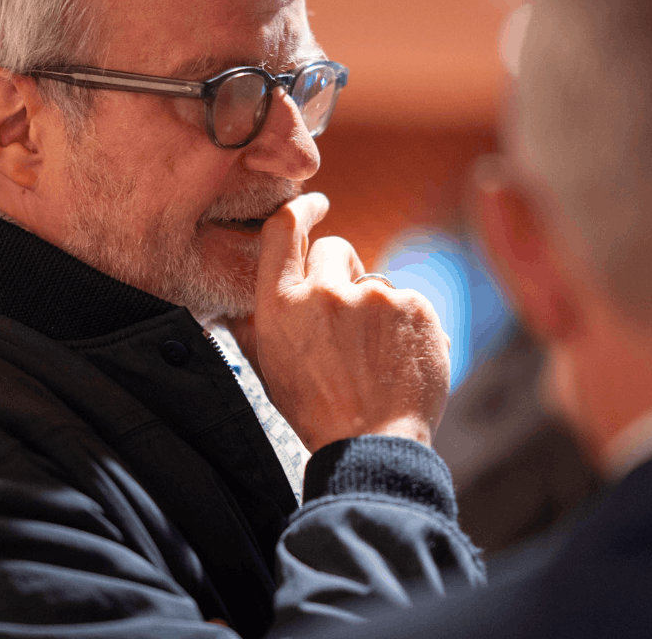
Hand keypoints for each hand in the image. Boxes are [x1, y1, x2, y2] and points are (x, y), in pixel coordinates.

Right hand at [229, 193, 451, 452]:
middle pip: (335, 248)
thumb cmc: (316, 411)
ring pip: (374, 281)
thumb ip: (252, 325)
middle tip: (346, 316)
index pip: (283, 230)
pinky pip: (408, 301)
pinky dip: (407, 324)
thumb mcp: (269, 366)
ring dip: (375, 307)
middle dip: (341, 271)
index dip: (300, 210)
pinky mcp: (414, 306)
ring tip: (373, 356)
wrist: (372, 446)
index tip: (314, 204)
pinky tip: (399, 359)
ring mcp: (374, 296)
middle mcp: (325, 291)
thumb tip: (236, 303)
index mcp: (281, 304)